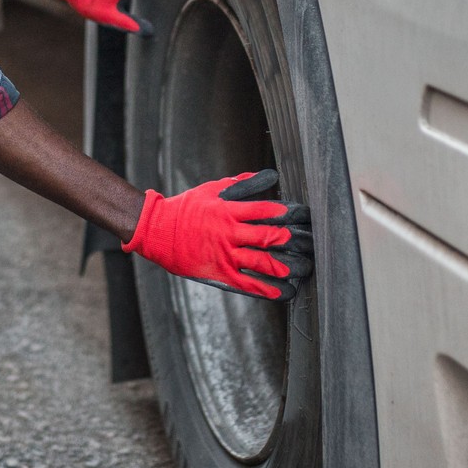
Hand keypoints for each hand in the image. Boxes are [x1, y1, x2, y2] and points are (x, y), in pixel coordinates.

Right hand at [121, 168, 311, 299]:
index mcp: (228, 211)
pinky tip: (282, 291)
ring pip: (261, 262)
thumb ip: (240, 185)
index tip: (303, 215)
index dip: (285, 213)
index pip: (263, 210)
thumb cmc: (186, 208)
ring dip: (284, 267)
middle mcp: (229, 233)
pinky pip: (246, 283)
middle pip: (267, 237)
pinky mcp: (219, 272)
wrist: (157, 230)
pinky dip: (265, 289)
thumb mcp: (212, 190)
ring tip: (302, 269)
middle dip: (292, 241)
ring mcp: (224, 254)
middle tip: (311, 244)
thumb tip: (267, 175)